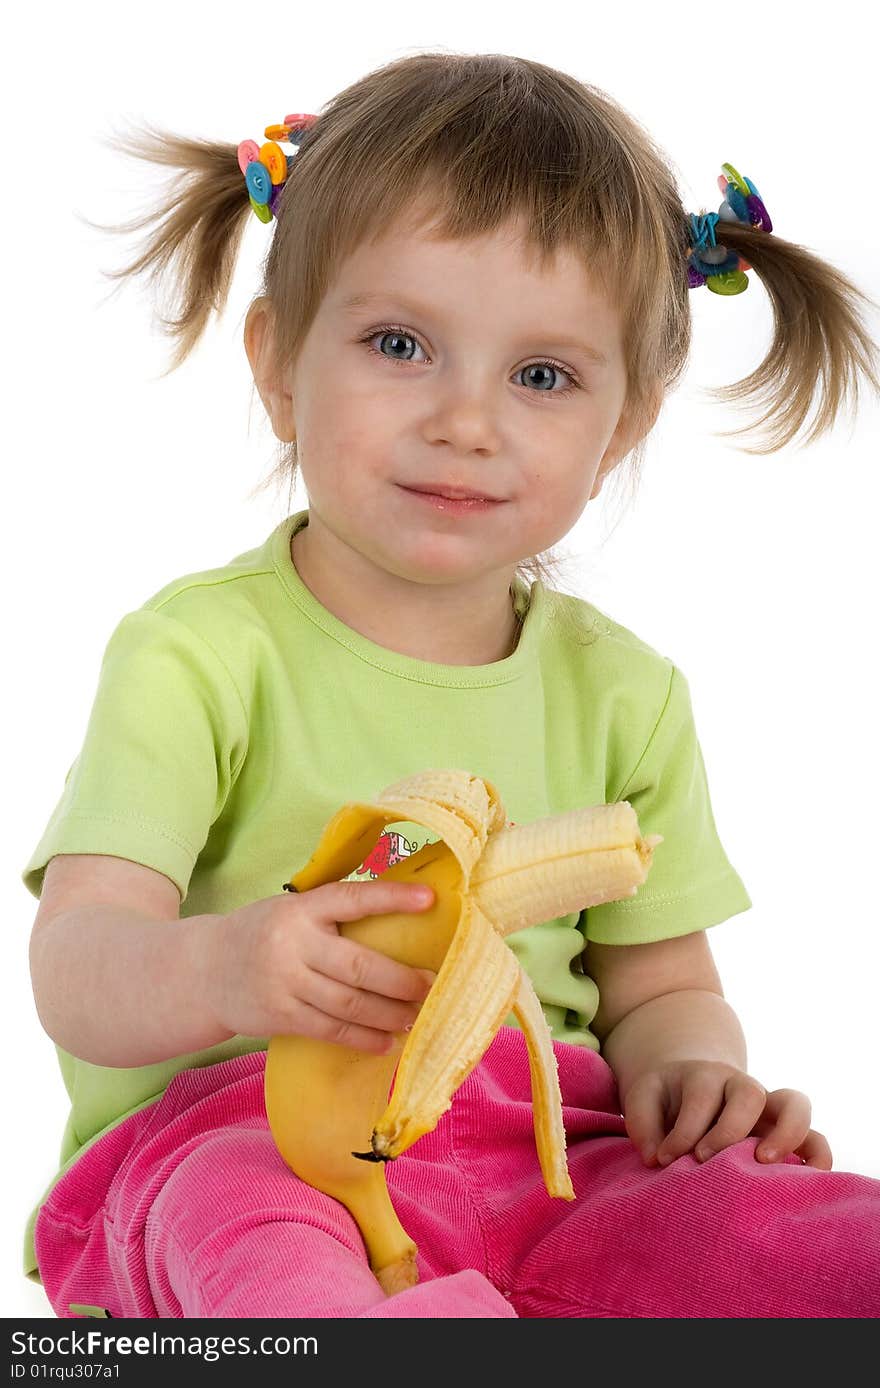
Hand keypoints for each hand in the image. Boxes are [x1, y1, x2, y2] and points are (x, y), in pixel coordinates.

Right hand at [204, 879, 436, 1053]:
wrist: (203, 970)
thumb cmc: (263, 934)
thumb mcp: (290, 910)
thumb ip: (332, 913)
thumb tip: (400, 918)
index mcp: (301, 908)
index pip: (352, 898)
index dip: (392, 898)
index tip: (430, 900)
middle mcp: (293, 943)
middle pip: (359, 966)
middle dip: (402, 980)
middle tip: (433, 985)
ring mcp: (285, 982)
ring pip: (349, 1004)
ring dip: (389, 1014)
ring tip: (417, 1017)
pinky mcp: (280, 1016)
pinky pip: (331, 1030)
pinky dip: (363, 1038)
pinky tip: (387, 1041)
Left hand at [622, 1060, 832, 1169]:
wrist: (689, 1085)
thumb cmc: (665, 1099)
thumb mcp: (644, 1098)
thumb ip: (642, 1124)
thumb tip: (657, 1158)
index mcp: (704, 1076)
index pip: (701, 1098)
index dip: (683, 1131)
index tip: (663, 1159)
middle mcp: (741, 1086)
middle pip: (749, 1094)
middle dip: (727, 1130)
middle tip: (704, 1160)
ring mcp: (768, 1108)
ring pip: (794, 1105)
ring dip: (784, 1134)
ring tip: (763, 1163)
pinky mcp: (786, 1132)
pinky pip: (815, 1137)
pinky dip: (817, 1156)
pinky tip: (806, 1179)